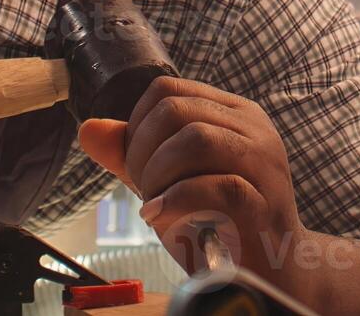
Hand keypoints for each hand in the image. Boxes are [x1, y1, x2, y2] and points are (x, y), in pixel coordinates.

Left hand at [79, 77, 306, 285]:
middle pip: (175, 110)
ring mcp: (263, 162)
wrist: (271, 269)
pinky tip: (163, 217)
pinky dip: (177, 201)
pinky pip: (216, 185)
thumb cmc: (217, 222)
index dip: (137, 125)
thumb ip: (132, 154)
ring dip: (159, 175)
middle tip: (144, 189)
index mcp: (232, 113)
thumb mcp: (169, 181)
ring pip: (196, 139)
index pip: (167, 90)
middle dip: (143, 152)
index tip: (136, 165)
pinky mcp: (265, 201)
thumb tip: (88, 129)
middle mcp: (253, 127)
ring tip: (155, 203)